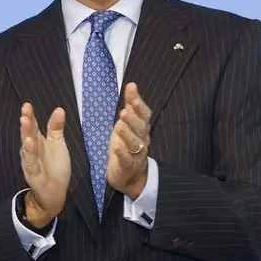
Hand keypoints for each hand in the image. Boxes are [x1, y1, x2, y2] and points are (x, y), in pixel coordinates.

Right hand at [19, 103, 69, 225]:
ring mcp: (31, 161)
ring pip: (27, 147)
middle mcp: (32, 150)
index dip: (30, 116)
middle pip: (28, 133)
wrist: (54, 192)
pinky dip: (29, 153)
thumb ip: (56, 128)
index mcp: (38, 141)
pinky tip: (28, 143)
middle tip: (25, 110)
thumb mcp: (58, 144)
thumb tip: (59, 109)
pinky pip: (30, 162)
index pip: (33, 126)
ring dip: (25, 135)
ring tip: (25, 122)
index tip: (27, 105)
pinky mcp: (33, 173)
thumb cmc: (55, 166)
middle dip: (26, 122)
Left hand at [106, 83, 151, 198]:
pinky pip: (126, 159)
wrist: (130, 174)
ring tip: (119, 125)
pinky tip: (116, 145)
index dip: (139, 104)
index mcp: (142, 128)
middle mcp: (142, 139)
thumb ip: (131, 105)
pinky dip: (121, 152)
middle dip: (133, 119)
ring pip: (134, 143)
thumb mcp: (128, 123)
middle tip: (124, 111)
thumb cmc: (127, 145)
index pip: (144, 114)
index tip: (132, 93)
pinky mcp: (127, 165)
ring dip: (127, 134)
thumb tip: (131, 85)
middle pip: (140, 128)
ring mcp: (136, 153)